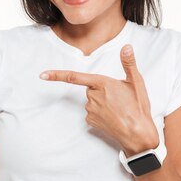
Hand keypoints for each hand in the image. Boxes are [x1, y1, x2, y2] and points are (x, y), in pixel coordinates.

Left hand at [40, 44, 158, 154]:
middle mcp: (93, 97)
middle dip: (101, 90)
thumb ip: (128, 63)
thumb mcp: (137, 82)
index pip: (75, 77)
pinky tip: (113, 117)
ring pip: (92, 101)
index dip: (57, 75)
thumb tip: (126, 47)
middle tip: (119, 97)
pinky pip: (92, 113)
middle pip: (90, 88)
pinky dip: (101, 113)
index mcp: (102, 84)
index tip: (42, 75)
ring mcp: (91, 110)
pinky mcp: (91, 122)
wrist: (138, 134)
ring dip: (102, 102)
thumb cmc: (138, 108)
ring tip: (119, 108)